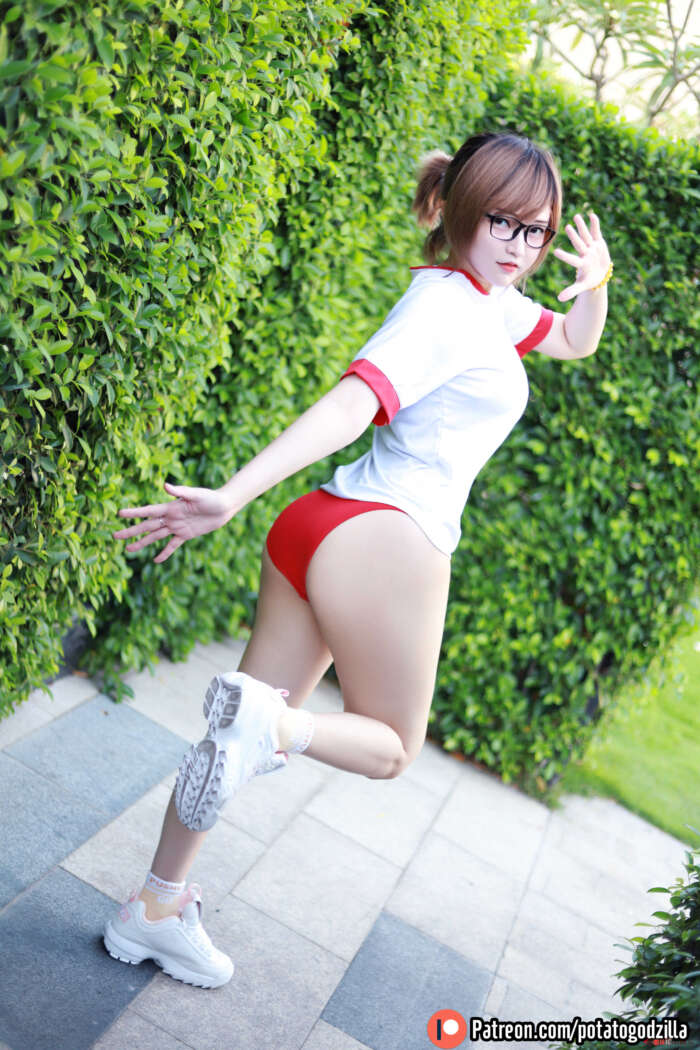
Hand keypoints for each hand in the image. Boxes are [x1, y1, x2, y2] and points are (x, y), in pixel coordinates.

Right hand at [113, 482, 233, 562]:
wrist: (224, 506)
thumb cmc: (211, 497)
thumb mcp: (196, 494)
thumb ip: (180, 491)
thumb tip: (165, 486)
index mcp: (170, 507)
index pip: (148, 511)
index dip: (134, 513)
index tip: (120, 514)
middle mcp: (170, 517)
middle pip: (147, 526)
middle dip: (131, 531)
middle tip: (115, 537)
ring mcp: (177, 527)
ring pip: (155, 537)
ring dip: (142, 543)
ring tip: (128, 550)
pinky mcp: (186, 535)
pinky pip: (172, 545)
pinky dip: (165, 553)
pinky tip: (156, 560)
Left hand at [553, 212, 610, 302]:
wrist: (599, 274)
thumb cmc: (588, 281)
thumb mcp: (581, 287)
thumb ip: (571, 291)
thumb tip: (559, 299)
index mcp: (581, 264)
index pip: (572, 260)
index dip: (565, 256)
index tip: (555, 252)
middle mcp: (585, 254)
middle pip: (579, 244)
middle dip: (574, 236)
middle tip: (566, 227)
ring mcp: (591, 248)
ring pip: (586, 236)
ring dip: (582, 226)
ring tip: (576, 216)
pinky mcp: (599, 243)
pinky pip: (596, 233)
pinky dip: (595, 225)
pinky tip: (592, 215)